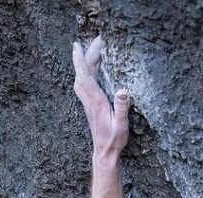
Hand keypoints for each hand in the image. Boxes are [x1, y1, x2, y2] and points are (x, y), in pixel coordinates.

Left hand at [72, 35, 130, 157]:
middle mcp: (89, 100)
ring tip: (93, 50)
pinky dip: (86, 72)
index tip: (78, 46)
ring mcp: (88, 103)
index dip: (81, 60)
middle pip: (82, 73)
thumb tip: (124, 90)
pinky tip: (92, 69)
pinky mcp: (90, 106)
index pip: (85, 77)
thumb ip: (122, 108)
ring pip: (82, 79)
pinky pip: (84, 85)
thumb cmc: (114, 140)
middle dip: (85, 55)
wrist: (104, 152)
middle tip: (95, 41)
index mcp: (96, 102)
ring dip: (85, 63)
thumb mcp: (122, 125)